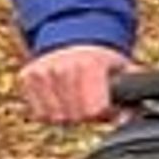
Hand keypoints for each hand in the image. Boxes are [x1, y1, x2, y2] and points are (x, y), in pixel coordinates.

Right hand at [20, 42, 134, 127]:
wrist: (74, 36)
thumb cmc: (102, 59)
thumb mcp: (124, 71)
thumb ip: (131, 98)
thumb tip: (125, 123)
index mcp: (89, 65)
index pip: (94, 110)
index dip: (104, 113)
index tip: (107, 105)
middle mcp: (62, 68)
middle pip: (75, 117)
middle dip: (86, 115)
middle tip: (92, 102)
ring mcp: (42, 72)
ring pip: (55, 118)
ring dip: (68, 115)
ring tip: (77, 99)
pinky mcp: (26, 77)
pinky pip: (39, 113)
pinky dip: (50, 111)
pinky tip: (61, 98)